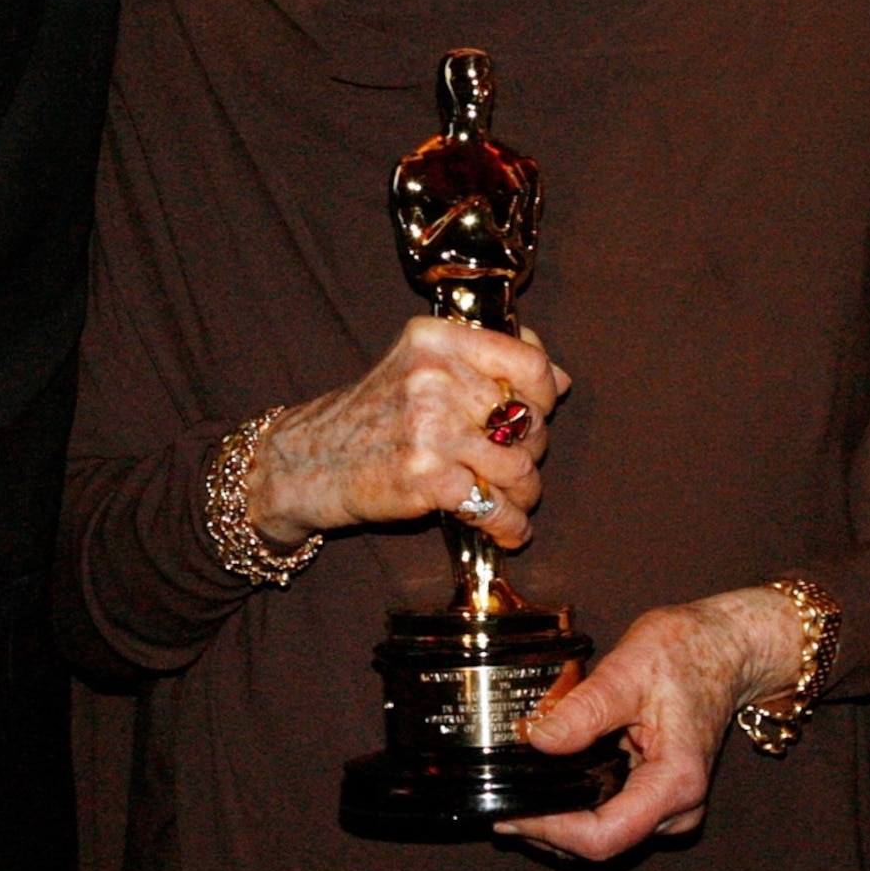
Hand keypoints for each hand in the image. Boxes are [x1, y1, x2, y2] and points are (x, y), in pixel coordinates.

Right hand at [247, 317, 567, 550]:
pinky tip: (506, 530)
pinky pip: (495, 506)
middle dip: (531, 449)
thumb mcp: (418, 365)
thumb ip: (486, 363)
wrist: (310, 462)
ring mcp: (430, 428)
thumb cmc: (372, 416)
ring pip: (519, 467)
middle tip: (512, 463)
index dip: (544, 394)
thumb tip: (560, 379)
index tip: (538, 411)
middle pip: (528, 419)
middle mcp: (433, 377)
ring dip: (524, 492)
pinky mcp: (426, 478)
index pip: (527, 361)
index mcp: (436, 340)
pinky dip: (509, 525)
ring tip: (510, 500)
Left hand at [506, 586, 803, 859]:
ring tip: (514, 794)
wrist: (725, 648)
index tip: (510, 814)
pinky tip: (545, 788)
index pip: (605, 835)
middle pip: (600, 845)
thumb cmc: (688, 652)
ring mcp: (669, 809)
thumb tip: (537, 741)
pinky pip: (609, 820)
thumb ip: (585, 709)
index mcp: (676, 782)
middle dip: (546, 829)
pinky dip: (574, 811)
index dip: (551, 831)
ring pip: (602, 839)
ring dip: (557, 824)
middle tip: (497, 802)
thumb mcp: (630, 667)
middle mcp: (677, 809)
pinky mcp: (657, 799)